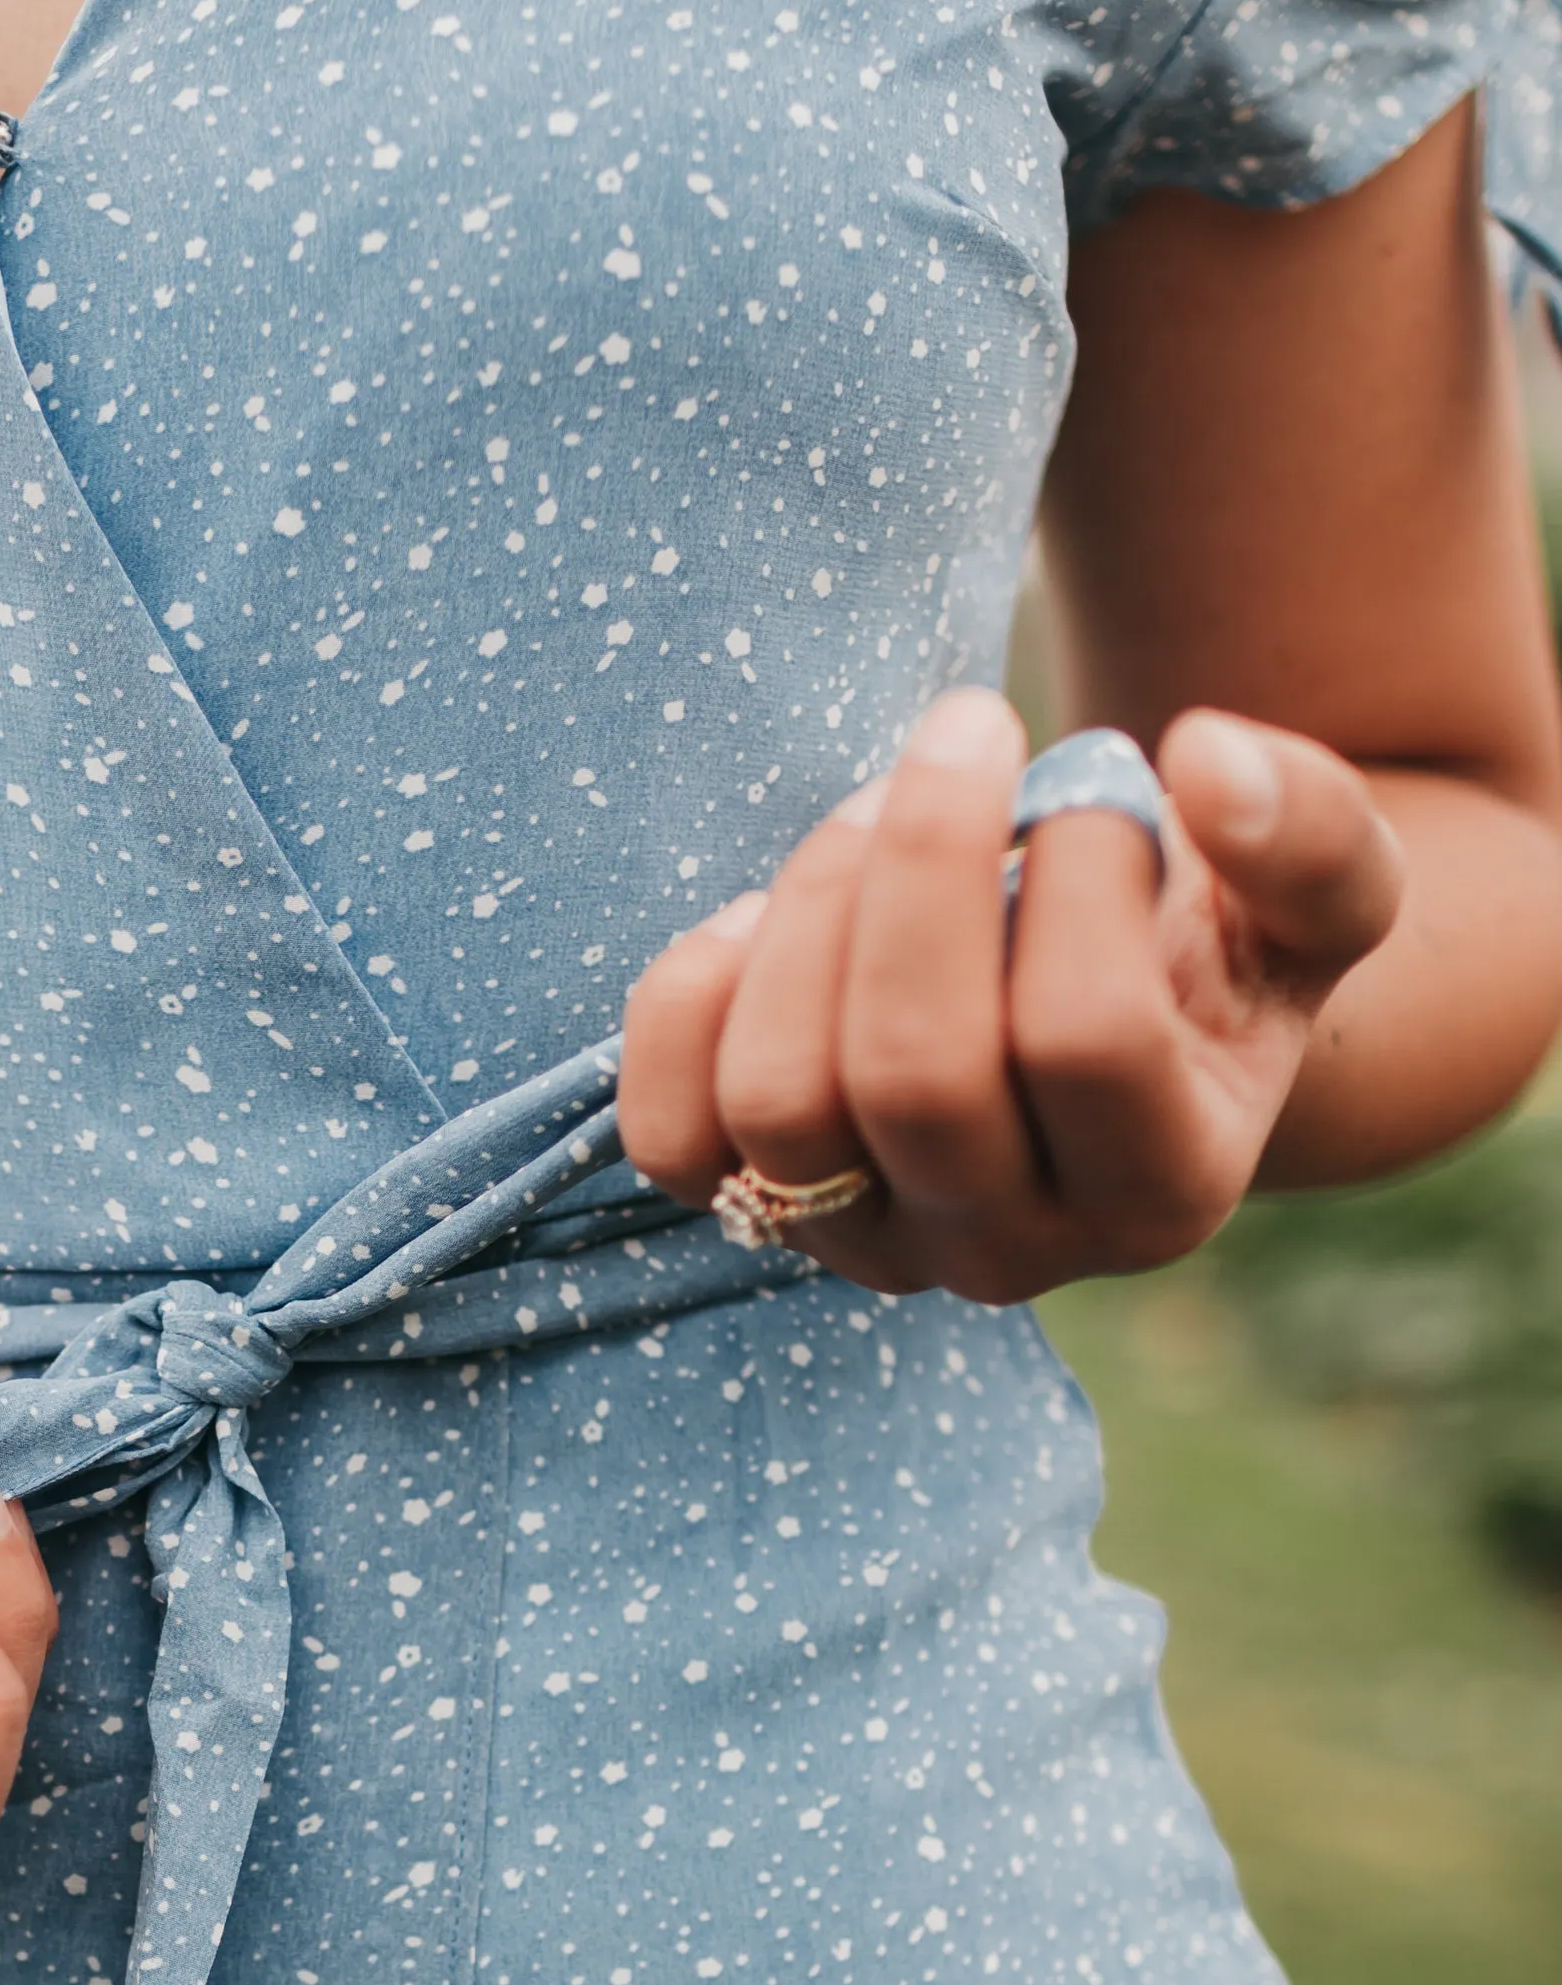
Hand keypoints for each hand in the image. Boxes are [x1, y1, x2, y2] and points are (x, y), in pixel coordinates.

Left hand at [618, 689, 1405, 1301]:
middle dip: (922, 865)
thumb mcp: (1316, 891)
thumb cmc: (1220, 947)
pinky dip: (694, 999)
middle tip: (965, 733)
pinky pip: (668, 1133)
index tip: (1093, 774)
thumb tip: (1203, 762)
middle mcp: (1010, 1251)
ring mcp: (865, 1243)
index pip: (1088, 1040)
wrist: (1117, 1030)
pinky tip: (769, 916)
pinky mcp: (747, 1209)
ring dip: (814, 908)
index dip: (1079, 874)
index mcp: (1165, 1189)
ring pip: (780, 1097)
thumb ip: (1307, 832)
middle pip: (913, 1073)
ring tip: (875, 813)